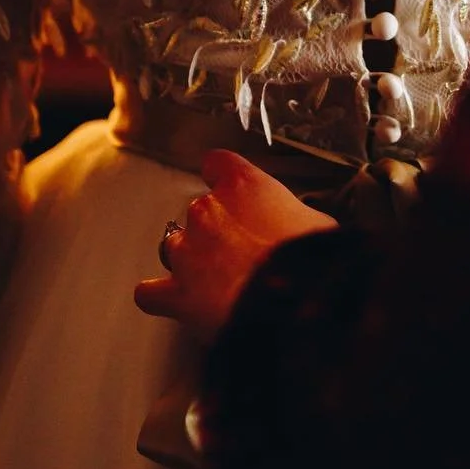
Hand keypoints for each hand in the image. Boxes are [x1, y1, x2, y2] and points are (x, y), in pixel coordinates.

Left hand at [134, 150, 337, 341]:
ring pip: (174, 246)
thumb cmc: (312, 260)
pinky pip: (151, 292)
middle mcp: (207, 211)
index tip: (233, 190)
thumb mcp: (318, 223)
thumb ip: (294, 216)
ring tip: (217, 282)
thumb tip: (300, 227)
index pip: (218, 163)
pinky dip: (159, 296)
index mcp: (242, 185)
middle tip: (245, 253)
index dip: (224, 177)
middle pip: (200, 211)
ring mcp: (187, 252)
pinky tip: (170, 300)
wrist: (294, 305)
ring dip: (191, 260)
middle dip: (218, 231)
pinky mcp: (177, 293)